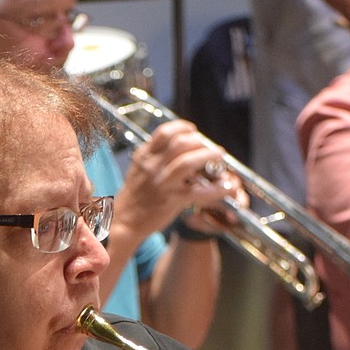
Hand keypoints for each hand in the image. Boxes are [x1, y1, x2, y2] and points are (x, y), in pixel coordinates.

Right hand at [115, 120, 245, 240]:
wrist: (124, 221)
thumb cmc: (135, 196)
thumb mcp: (138, 169)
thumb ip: (154, 156)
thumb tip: (175, 145)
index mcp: (144, 156)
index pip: (164, 132)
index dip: (182, 127)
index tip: (193, 130)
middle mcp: (153, 167)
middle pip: (180, 143)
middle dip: (199, 141)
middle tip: (209, 146)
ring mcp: (163, 183)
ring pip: (188, 162)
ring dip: (207, 156)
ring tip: (219, 155)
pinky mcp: (172, 200)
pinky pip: (198, 191)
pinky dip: (216, 189)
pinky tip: (225, 187)